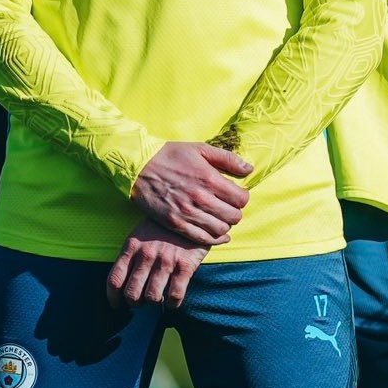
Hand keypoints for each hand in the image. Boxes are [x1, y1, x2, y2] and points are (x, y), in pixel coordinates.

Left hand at [107, 220, 207, 308]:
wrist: (193, 210)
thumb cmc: (164, 226)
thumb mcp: (141, 234)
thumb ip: (131, 254)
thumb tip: (124, 280)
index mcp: (132, 247)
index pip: (114, 281)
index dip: (113, 298)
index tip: (118, 304)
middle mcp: (146, 255)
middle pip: (132, 293)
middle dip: (135, 303)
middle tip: (141, 301)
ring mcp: (166, 261)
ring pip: (152, 297)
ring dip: (154, 302)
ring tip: (158, 298)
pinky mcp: (186, 265)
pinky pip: (175, 294)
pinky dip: (173, 303)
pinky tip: (173, 300)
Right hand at [130, 141, 251, 246]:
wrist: (138, 166)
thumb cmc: (171, 155)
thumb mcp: (201, 149)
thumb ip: (228, 159)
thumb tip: (249, 169)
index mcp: (210, 179)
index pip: (241, 199)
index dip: (243, 197)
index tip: (237, 195)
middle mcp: (200, 199)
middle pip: (233, 217)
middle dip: (235, 212)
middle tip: (229, 207)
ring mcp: (187, 213)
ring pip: (220, 229)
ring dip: (225, 225)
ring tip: (220, 217)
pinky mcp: (174, 223)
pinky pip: (201, 238)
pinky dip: (213, 238)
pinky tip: (215, 233)